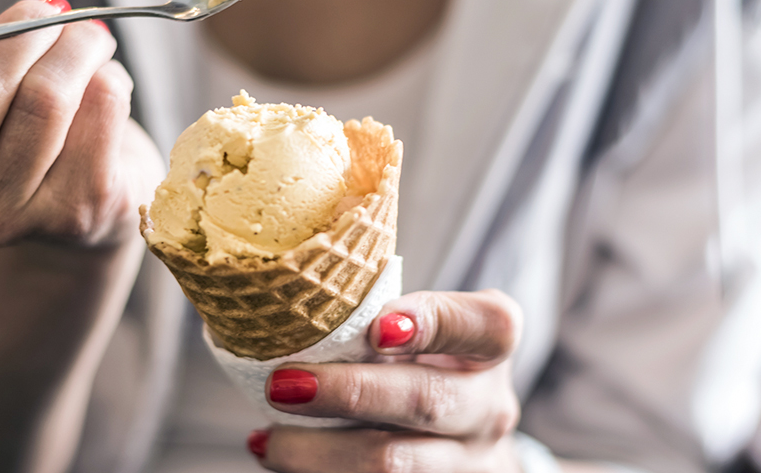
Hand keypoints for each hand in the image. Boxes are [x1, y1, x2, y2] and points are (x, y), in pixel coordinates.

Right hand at [0, 0, 162, 248]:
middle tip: (48, 9)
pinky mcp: (72, 217)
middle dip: (21, 30)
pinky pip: (97, 117)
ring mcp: (3, 221)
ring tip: (86, 35)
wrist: (77, 193)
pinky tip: (104, 79)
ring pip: (44, 101)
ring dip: (75, 47)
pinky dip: (108, 81)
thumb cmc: (0, 117)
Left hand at [254, 290, 524, 472]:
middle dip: (348, 393)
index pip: (487, 325)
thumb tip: (295, 304)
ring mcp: (470, 461)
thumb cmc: (422, 365)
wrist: (458, 441)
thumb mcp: (424, 334)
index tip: (375, 327)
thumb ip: (384, 317)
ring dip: (321, 452)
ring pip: (396, 463)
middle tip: (283, 385)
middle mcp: (489, 406)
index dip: (434, 322)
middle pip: (427, 401)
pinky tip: (278, 460)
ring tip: (269, 439)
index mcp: (491, 346)